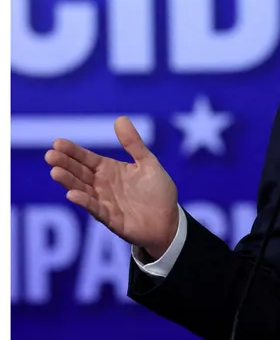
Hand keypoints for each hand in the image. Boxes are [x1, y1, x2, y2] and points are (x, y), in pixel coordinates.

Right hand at [45, 117, 178, 257]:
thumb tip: (120, 119)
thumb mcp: (148, 164)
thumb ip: (134, 144)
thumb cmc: (157, 192)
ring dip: (69, 182)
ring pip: (82, 190)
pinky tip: (73, 194)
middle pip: (79, 172)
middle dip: (64, 164)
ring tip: (55, 172)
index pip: (86, 158)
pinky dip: (85, 202)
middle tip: (50, 155)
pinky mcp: (110, 218)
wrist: (169, 221)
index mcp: (109, 170)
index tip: (57, 143)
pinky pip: (95, 209)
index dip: (73, 151)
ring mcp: (104, 202)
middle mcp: (101, 185)